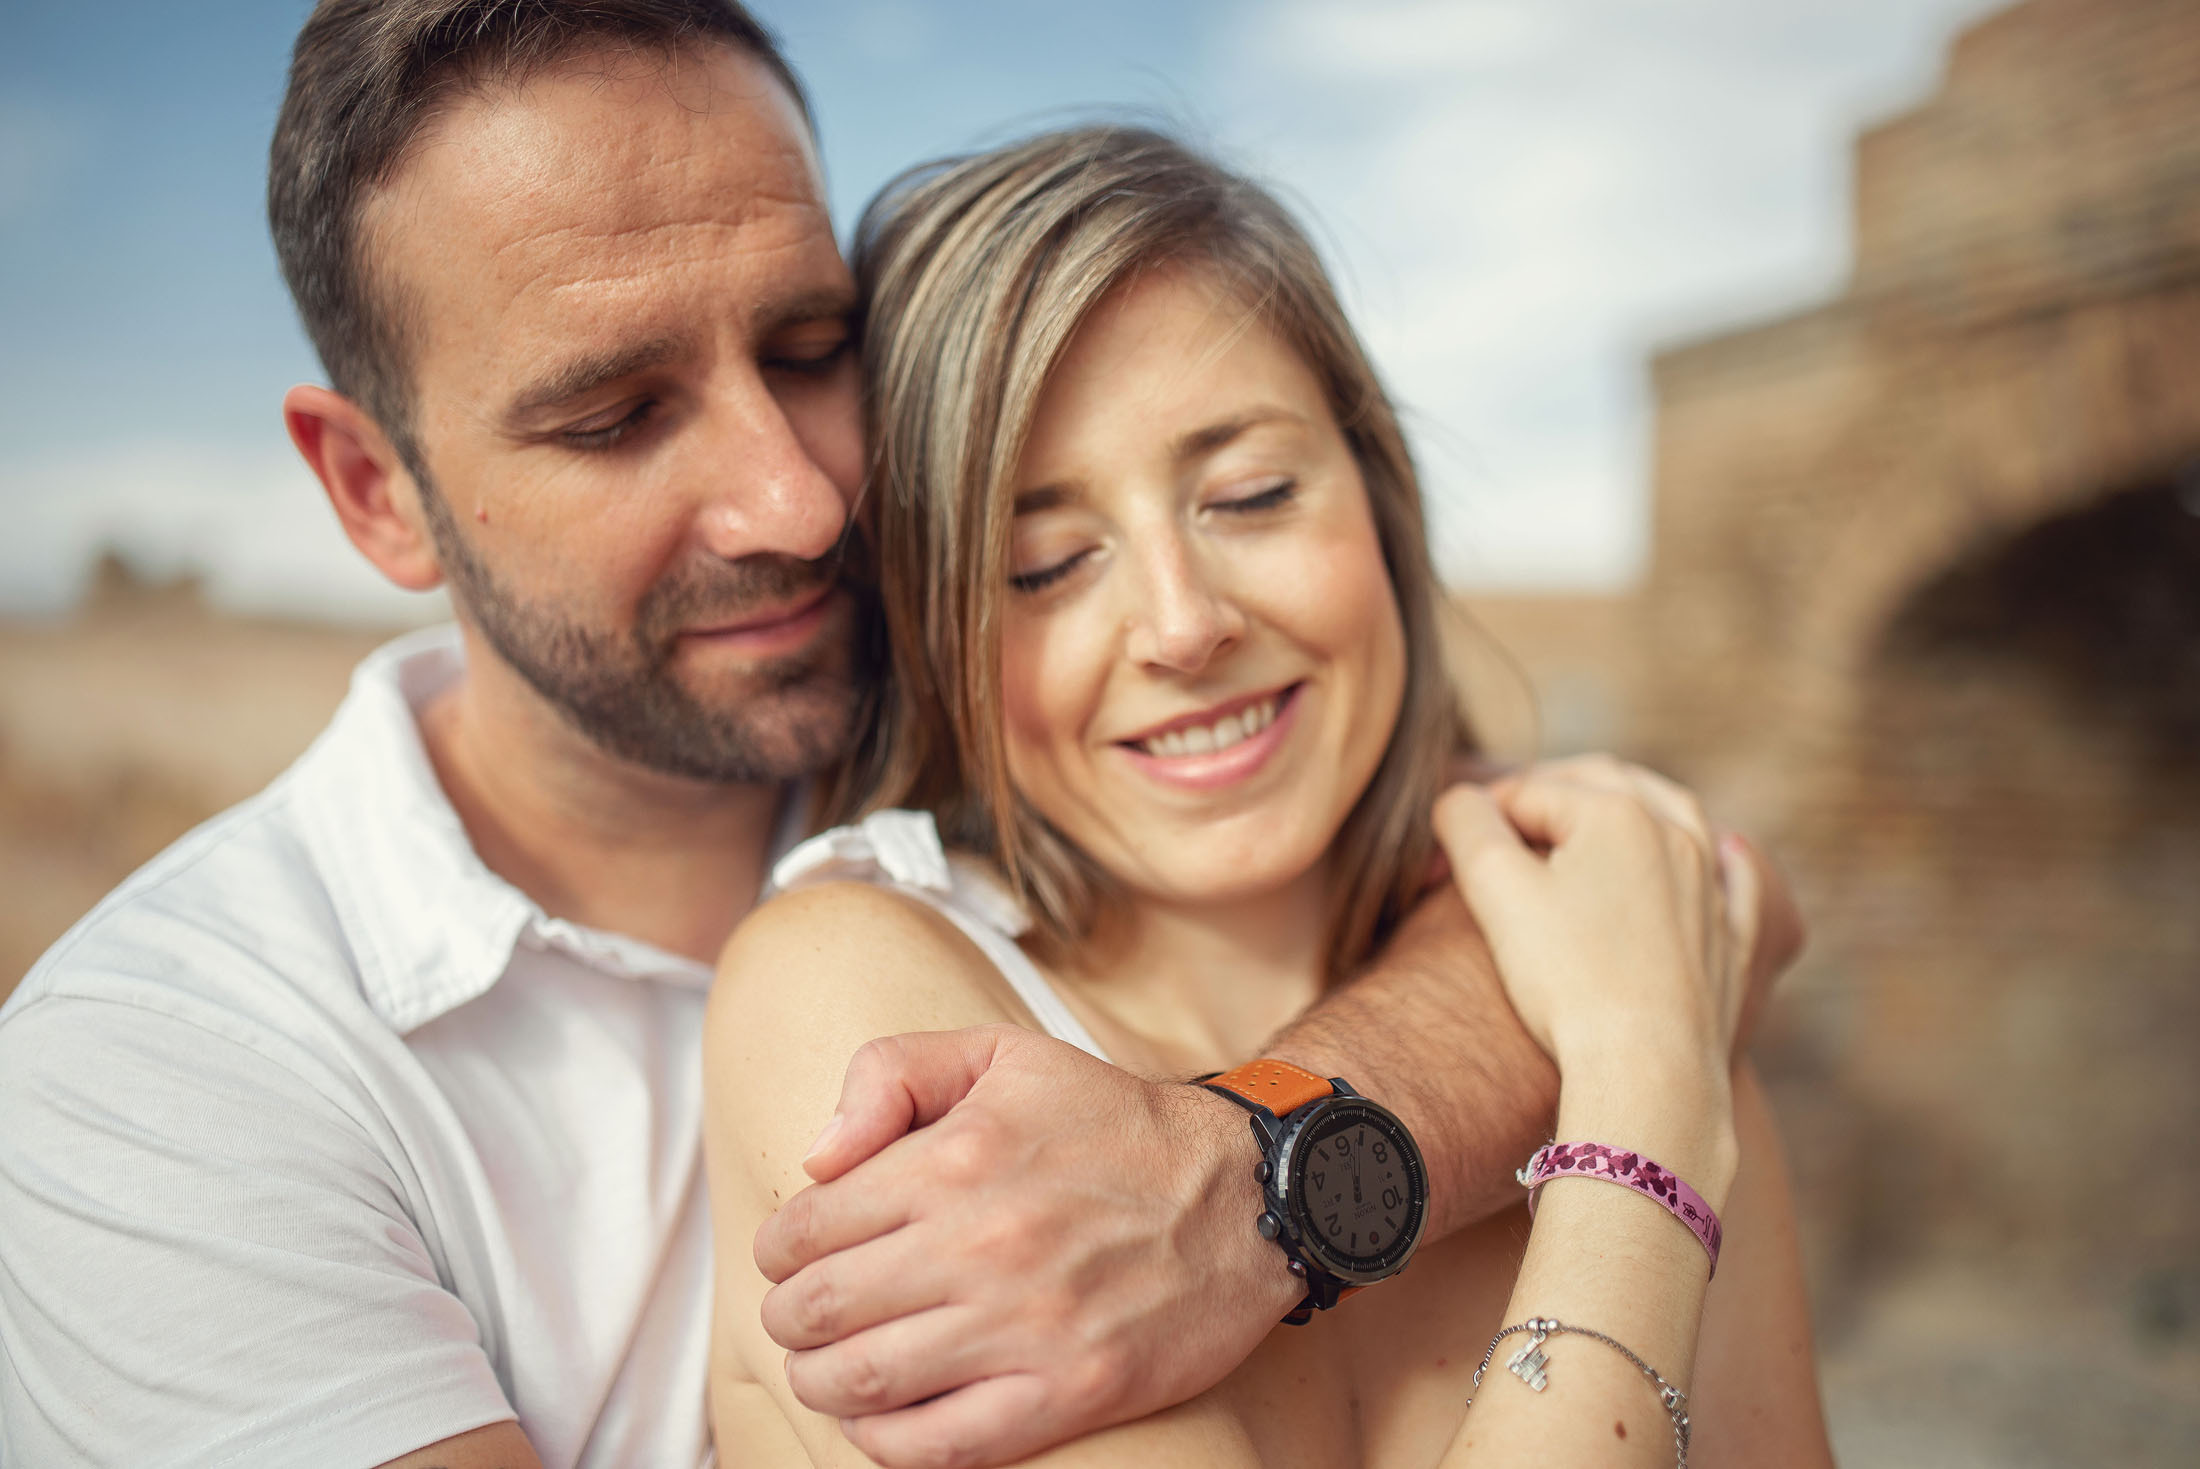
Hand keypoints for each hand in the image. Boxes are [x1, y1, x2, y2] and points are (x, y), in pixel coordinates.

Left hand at [751, 1025, 1298, 1467]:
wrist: (1243, 1192)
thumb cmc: (1113, 1123)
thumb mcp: (1003, 1055)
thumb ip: (892, 1072)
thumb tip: (818, 1156)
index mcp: (954, 1160)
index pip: (806, 1228)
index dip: (779, 1249)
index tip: (791, 1257)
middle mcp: (981, 1245)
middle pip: (818, 1310)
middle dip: (788, 1319)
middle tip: (800, 1317)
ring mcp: (1023, 1328)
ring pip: (862, 1382)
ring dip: (821, 1382)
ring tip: (828, 1368)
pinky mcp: (1067, 1393)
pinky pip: (937, 1446)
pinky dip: (884, 1442)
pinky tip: (880, 1419)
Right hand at [1430, 755, 1754, 1074]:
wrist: (1646, 1069)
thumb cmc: (1566, 977)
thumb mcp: (1494, 889)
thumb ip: (1467, 824)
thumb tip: (1462, 799)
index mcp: (1615, 811)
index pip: (1527, 792)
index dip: (1477, 819)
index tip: (1444, 861)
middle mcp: (1675, 833)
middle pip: (1601, 785)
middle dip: (1548, 793)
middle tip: (1501, 823)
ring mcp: (1711, 885)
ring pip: (1675, 816)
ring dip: (1630, 805)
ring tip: (1594, 815)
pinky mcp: (1732, 938)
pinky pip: (1736, 880)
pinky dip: (1722, 858)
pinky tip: (1724, 852)